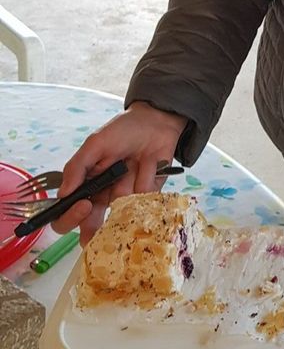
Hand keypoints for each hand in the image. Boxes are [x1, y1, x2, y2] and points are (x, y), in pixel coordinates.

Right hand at [51, 102, 188, 246]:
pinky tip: (149, 165)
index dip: (70, 217)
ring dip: (128, 185)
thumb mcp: (96, 143)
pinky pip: (145, 203)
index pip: (66, 213)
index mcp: (85, 186)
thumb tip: (62, 194)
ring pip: (121, 213)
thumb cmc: (123, 130)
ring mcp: (126, 201)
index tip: (84, 205)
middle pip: (91, 227)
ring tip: (135, 161)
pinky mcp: (148, 200)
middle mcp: (103, 198)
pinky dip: (146, 181)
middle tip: (108, 202)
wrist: (156, 122)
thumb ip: (77, 167)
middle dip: (96, 226)